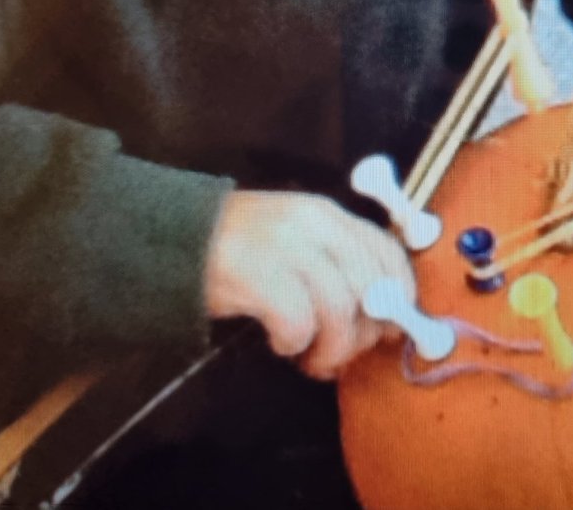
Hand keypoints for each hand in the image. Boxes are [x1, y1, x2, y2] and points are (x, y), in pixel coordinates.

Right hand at [205, 190, 415, 378]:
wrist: (172, 238)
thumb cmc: (240, 248)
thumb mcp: (297, 240)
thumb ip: (338, 263)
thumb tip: (385, 312)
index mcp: (328, 214)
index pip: (387, 252)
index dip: (400, 297)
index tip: (389, 329)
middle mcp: (314, 224)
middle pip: (371, 288)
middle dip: (364, 333)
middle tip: (342, 354)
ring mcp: (287, 247)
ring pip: (341, 310)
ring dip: (332, 348)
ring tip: (312, 359)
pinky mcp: (258, 274)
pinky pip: (299, 323)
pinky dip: (295, 342)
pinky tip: (281, 343)